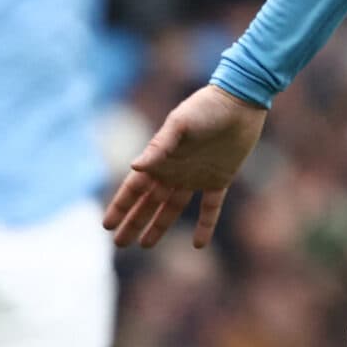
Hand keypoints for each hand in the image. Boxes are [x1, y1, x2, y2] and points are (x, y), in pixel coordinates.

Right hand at [103, 85, 267, 248]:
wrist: (240, 102)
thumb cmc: (206, 108)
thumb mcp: (179, 124)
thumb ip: (158, 147)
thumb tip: (134, 166)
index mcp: (160, 158)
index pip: (134, 187)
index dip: (121, 206)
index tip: (107, 225)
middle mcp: (174, 170)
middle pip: (149, 203)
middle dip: (134, 222)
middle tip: (120, 244)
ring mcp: (195, 176)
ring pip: (173, 208)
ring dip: (159, 226)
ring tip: (145, 244)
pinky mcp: (219, 179)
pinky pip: (210, 207)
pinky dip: (205, 225)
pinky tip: (198, 244)